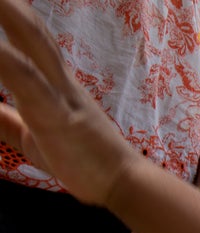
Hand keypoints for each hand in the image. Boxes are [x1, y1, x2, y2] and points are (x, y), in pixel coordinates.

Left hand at [0, 0, 140, 205]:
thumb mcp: (34, 139)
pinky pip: (28, 82)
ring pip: (33, 44)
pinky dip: (6, 61)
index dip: (14, 15)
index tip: (2, 2)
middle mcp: (60, 83)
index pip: (31, 40)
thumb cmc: (86, 164)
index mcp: (56, 86)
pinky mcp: (56, 117)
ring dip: (10, 15)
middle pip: (33, 31)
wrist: (124, 184)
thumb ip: (6, 120)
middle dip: (11, 7)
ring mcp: (61, 97)